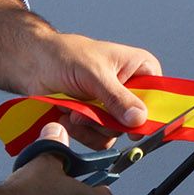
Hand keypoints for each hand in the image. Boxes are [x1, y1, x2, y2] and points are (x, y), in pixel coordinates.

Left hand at [20, 30, 163, 148]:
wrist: (33, 64)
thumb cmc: (64, 55)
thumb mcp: (95, 74)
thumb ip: (118, 98)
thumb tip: (139, 119)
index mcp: (140, 68)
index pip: (159, 95)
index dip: (152, 113)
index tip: (136, 126)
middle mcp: (130, 88)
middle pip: (136, 120)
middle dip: (109, 120)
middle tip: (91, 111)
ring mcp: (112, 106)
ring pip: (116, 132)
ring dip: (92, 126)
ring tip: (74, 111)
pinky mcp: (95, 120)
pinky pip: (99, 139)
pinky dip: (82, 133)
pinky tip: (69, 117)